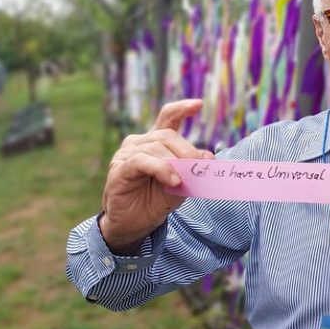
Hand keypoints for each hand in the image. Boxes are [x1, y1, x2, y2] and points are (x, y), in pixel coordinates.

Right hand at [100, 99, 212, 253]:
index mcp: (156, 142)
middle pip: (168, 135)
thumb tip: (209, 155)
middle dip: (187, 151)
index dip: (182, 108)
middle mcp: (140, 142)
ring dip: (176, 163)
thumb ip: (193, 169)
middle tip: (199, 167)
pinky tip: (173, 181)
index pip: (168, 117)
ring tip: (183, 180)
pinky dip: (162, 169)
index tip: (199, 104)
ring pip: (157, 147)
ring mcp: (127, 154)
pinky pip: (143, 161)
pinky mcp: (120, 168)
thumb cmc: (156, 200)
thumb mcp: (182, 183)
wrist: (135, 224)